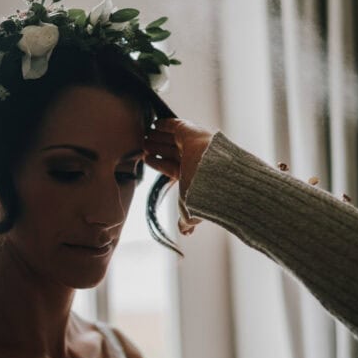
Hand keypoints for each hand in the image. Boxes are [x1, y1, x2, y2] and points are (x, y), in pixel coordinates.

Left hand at [144, 118, 214, 234]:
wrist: (215, 175)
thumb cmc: (203, 193)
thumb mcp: (191, 210)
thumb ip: (187, 220)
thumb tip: (186, 233)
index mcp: (190, 174)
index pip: (170, 166)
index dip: (158, 163)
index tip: (146, 159)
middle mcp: (191, 158)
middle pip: (170, 150)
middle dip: (156, 147)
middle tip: (143, 144)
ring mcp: (191, 143)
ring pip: (170, 138)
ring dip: (157, 136)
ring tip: (144, 135)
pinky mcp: (189, 131)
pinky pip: (174, 124)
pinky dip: (164, 124)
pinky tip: (155, 124)